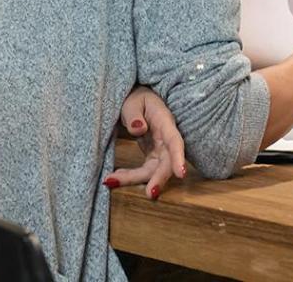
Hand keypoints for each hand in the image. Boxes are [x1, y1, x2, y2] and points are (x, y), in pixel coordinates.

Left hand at [104, 86, 185, 201]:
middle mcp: (166, 139)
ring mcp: (160, 150)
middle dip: (159, 179)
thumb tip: (137, 129)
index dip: (179, 158)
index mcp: (165, 122)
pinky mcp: (152, 157)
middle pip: (166, 162)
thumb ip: (134, 114)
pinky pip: (144, 171)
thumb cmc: (137, 99)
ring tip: (111, 181)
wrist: (137, 101)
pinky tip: (113, 177)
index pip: (175, 141)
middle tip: (150, 194)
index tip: (181, 174)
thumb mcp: (133, 101)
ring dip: (135, 179)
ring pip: (153, 170)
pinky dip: (129, 176)